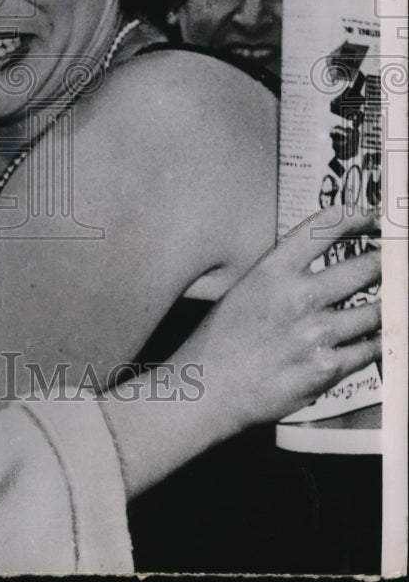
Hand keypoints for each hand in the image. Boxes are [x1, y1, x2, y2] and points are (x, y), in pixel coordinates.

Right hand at [180, 206, 380, 438]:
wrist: (211, 387)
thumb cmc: (221, 337)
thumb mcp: (244, 290)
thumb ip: (282, 275)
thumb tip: (319, 263)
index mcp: (272, 271)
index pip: (324, 230)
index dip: (356, 217)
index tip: (372, 215)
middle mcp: (298, 297)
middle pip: (365, 267)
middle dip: (385, 262)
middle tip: (393, 259)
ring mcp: (317, 334)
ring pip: (376, 310)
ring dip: (387, 303)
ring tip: (390, 298)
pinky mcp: (329, 368)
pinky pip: (371, 348)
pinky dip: (378, 340)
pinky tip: (377, 335)